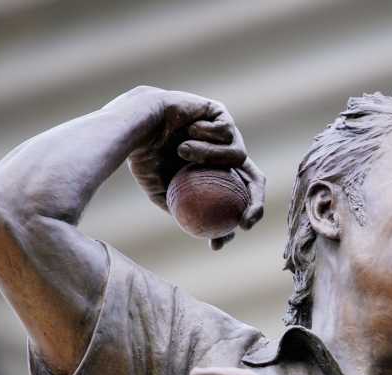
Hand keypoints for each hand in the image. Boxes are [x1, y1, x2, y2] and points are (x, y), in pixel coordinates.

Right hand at [113, 87, 264, 248]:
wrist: (135, 122)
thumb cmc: (144, 157)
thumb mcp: (160, 191)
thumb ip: (182, 208)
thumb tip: (203, 234)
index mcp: (214, 175)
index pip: (235, 202)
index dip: (231, 225)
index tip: (219, 241)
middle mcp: (224, 157)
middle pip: (254, 182)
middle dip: (255, 204)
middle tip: (243, 219)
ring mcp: (226, 135)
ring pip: (239, 155)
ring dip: (210, 157)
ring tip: (182, 151)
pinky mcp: (222, 115)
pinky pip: (226, 132)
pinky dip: (205, 135)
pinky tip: (188, 130)